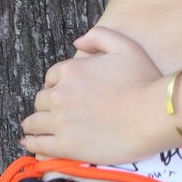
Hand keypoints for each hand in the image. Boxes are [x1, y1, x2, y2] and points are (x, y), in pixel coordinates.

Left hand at [20, 26, 163, 163]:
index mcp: (71, 70)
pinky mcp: (65, 145)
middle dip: (46, 103)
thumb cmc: (143, 81)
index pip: (52, 77)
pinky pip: (39, 144)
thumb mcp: (125, 46)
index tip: (64, 92)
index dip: (57, 84)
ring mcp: (60, 121)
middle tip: (55, 111)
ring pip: (34, 122)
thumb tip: (78, 41)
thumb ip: (99, 36)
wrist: (151, 115)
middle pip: (41, 99)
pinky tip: (30, 142)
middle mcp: (60, 94)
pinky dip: (32, 142)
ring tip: (35, 128)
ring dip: (34, 123)